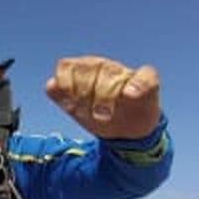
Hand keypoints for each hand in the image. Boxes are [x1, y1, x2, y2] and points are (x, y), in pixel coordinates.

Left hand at [45, 56, 160, 138]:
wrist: (127, 132)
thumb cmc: (99, 115)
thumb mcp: (77, 109)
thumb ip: (62, 96)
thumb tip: (51, 85)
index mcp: (83, 70)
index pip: (67, 67)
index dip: (66, 86)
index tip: (70, 106)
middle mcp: (102, 67)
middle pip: (88, 69)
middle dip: (85, 94)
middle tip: (90, 115)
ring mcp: (125, 73)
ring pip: (111, 72)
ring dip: (105, 94)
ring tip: (103, 115)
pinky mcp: (147, 82)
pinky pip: (145, 76)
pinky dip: (137, 85)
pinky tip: (129, 94)